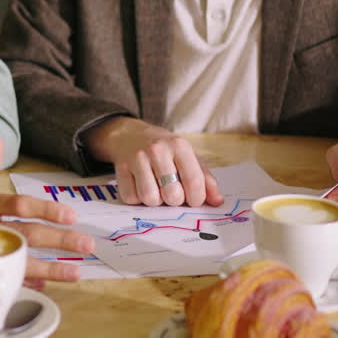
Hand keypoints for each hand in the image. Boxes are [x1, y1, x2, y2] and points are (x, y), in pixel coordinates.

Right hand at [0, 137, 93, 287]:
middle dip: (59, 240)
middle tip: (86, 244)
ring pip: (18, 260)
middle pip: (26, 234)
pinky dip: (19, 282)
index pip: (18, 204)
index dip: (46, 209)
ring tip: (74, 272)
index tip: (70, 215)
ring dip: (49, 268)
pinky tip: (40, 286)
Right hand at [84, 117, 222, 207]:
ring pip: (150, 198)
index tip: (193, 200)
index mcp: (179, 145)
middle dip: (174, 201)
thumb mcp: (188, 157)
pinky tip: (140, 187)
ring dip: (155, 201)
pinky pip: (131, 198)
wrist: (129, 135)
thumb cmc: (165, 151)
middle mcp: (157, 149)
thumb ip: (205, 180)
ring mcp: (136, 158)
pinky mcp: (120, 168)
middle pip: (172, 194)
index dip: (196, 199)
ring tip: (156, 190)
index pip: (194, 181)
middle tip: (172, 194)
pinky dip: (137, 199)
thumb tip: (217, 202)